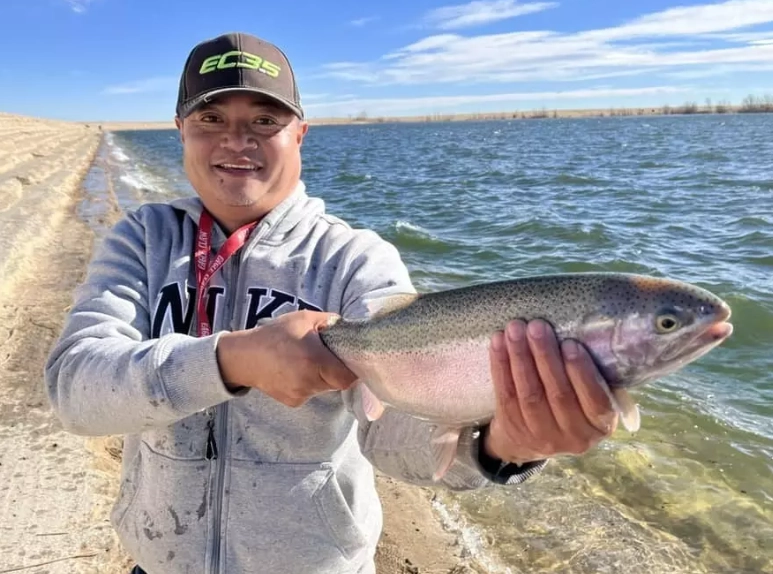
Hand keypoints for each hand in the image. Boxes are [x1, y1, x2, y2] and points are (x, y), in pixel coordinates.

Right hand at [215, 310, 356, 406]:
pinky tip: (295, 371)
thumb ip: (330, 321)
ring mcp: (301, 394)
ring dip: (322, 376)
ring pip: (324, 388)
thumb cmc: (275, 334)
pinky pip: (310, 392)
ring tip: (306, 361)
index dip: (352, 369)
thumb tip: (349, 328)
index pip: (348, 377)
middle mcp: (309, 381)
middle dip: (336, 370)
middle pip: (337, 382)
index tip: (349, 359)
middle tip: (326, 355)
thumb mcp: (304, 318)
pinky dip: (309, 383)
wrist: (245, 357)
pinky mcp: (293, 402)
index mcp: (315, 360)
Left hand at [483, 319, 617, 463]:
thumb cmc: (573, 402)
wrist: (537, 436)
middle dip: (546, 356)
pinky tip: (498, 342)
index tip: (570, 343)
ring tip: (516, 329)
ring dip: (520, 357)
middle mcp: (574, 435)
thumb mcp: (593, 396)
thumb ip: (594, 374)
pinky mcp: (514, 428)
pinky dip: (501, 365)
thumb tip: (586, 333)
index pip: (595, 400)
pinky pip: (506, 394)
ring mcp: (542, 435)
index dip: (581, 372)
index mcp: (600, 425)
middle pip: (558, 394)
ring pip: (529, 394)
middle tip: (537, 326)